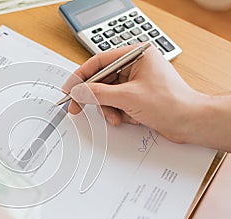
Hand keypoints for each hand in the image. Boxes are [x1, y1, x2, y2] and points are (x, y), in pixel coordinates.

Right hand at [65, 44, 207, 143]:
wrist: (190, 122)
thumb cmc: (172, 103)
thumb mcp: (128, 97)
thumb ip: (98, 93)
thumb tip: (79, 91)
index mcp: (136, 54)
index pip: (100, 61)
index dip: (81, 75)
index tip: (70, 87)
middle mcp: (135, 65)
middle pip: (102, 79)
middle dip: (95, 97)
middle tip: (77, 107)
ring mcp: (136, 81)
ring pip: (108, 94)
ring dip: (109, 108)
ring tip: (117, 116)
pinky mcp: (137, 95)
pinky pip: (116, 102)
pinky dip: (118, 112)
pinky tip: (127, 118)